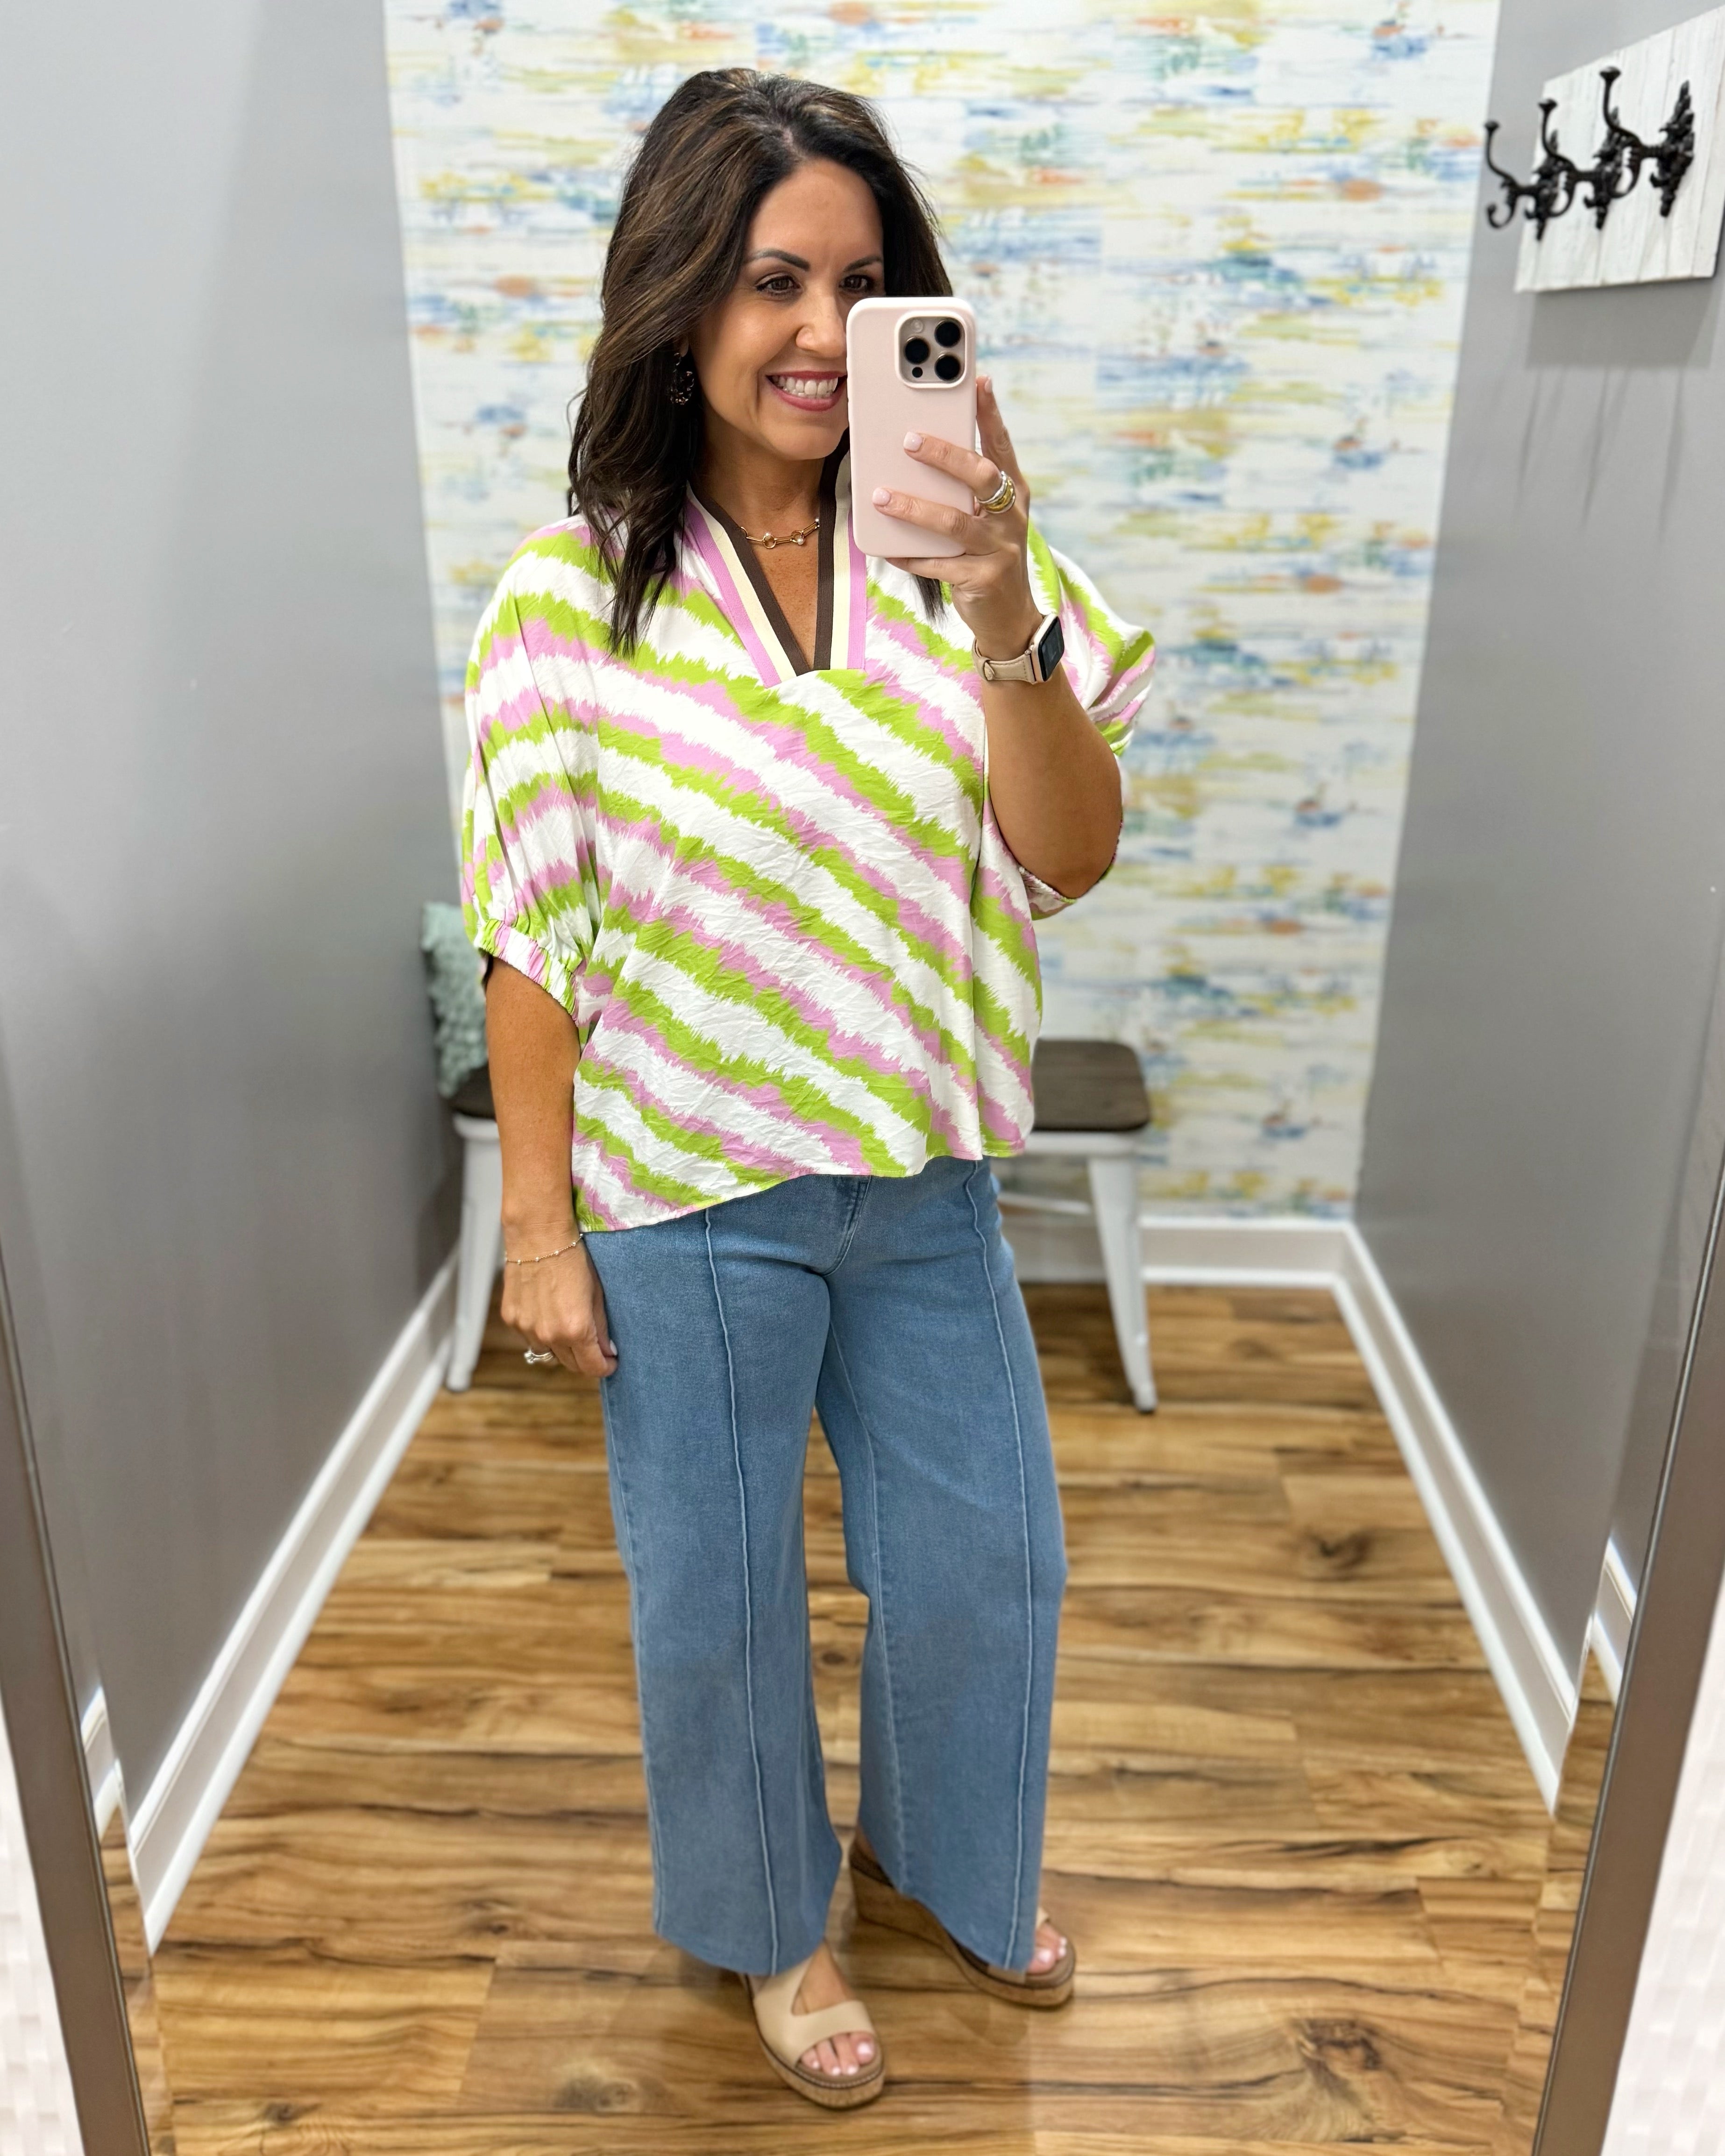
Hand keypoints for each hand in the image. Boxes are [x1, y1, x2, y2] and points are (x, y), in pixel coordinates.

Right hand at [501, 1238, 616, 1377]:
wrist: (539, 1235)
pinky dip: (541, 1333)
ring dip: (561, 1348)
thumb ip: (601, 1326)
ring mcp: (527, 1328)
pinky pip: (529, 1337)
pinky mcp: (512, 1318)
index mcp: (575, 1329)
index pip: (591, 1366)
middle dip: (585, 1360)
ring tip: (570, 1329)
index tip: (610, 1362)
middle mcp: (549, 1334)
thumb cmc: (574, 1258)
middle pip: (570, 1365)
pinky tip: (548, 1315)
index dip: (604, 1367)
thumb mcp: (597, 1293)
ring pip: (548, 1353)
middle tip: (594, 1349)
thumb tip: (607, 1350)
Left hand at [872, 374, 1041, 660]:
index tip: (977, 380)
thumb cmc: (988, 555)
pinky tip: (885, 547)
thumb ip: (964, 488)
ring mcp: (999, 549)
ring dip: (914, 508)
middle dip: (945, 455)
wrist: (1009, 617)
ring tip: (880, 496)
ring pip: (954, 523)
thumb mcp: (985, 517)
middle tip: (909, 440)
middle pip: (980, 476)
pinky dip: (909, 555)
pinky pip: (937, 565)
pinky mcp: (981, 580)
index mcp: (1012, 493)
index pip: (1001, 446)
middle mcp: (1010, 517)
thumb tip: (918, 448)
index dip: (990, 413)